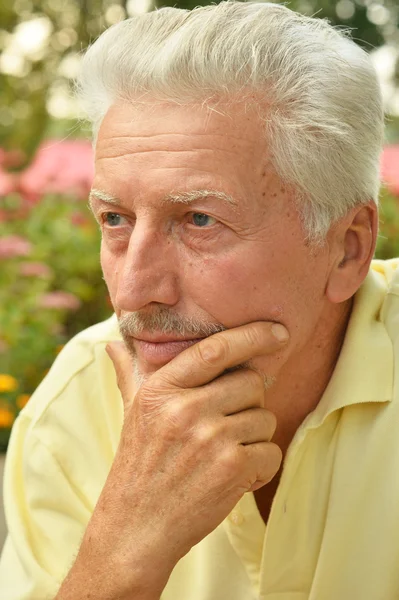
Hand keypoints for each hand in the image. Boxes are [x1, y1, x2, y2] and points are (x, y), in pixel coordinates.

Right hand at [87, 322, 287, 593]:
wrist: (136, 529)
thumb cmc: (138, 465)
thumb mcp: (131, 413)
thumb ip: (130, 373)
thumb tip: (114, 343)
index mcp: (162, 388)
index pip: (216, 349)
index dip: (252, 335)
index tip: (278, 331)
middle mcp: (186, 407)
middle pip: (251, 382)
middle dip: (248, 402)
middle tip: (227, 425)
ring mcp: (210, 438)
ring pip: (265, 418)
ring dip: (254, 437)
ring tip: (224, 455)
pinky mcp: (232, 468)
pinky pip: (271, 452)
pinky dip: (261, 466)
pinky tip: (235, 477)